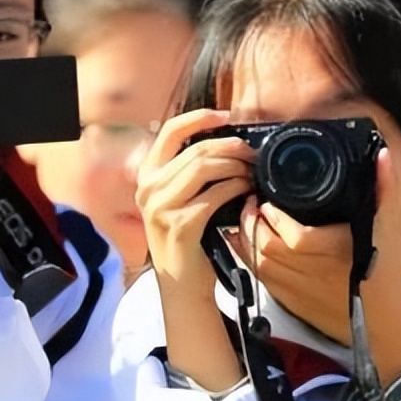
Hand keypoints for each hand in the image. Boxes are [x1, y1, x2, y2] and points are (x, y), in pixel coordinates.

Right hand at [136, 109, 254, 389]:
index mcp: (147, 176)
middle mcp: (148, 188)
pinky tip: (247, 192)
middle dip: (230, 148)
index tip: (226, 115)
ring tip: (252, 173)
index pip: (169, 131)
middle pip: (196, 151)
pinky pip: (214, 195)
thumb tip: (226, 143)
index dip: (199, 118)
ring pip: (204, 168)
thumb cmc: (188, 239)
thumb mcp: (179, 199)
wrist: (181, 284)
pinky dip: (236, 189)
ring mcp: (160, 207)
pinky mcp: (179, 225)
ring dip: (235, 167)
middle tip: (253, 154)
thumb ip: (189, 172)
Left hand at [235, 148, 400, 386]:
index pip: (294, 236)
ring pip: (257, 262)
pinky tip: (245, 240)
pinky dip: (247, 257)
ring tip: (246, 217)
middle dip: (251, 223)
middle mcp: (311, 273)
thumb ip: (384, 188)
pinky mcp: (287, 302)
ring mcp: (295, 290)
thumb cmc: (387, 272)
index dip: (273, 216)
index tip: (266, 200)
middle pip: (266, 247)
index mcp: (335, 252)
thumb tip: (382, 154)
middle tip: (250, 203)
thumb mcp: (388, 227)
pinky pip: (257, 277)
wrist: (383, 324)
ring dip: (245, 238)